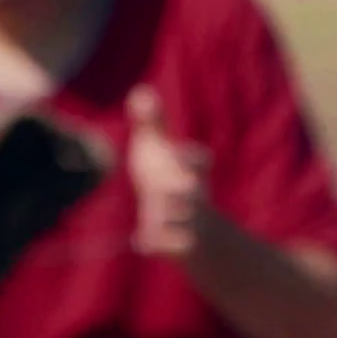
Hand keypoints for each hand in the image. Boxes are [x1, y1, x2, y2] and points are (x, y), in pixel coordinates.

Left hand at [127, 85, 211, 258]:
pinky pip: (164, 246)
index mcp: (190, 171)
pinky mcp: (177, 246)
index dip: (191, 157)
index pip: (197, 161)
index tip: (175, 152)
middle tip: (164, 187)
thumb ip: (150, 122)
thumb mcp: (160, 150)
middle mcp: (193, 196)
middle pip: (187, 191)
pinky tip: (139, 241)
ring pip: (177, 219)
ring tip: (155, 211)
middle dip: (176, 188)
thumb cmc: (170, 181)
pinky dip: (152, 243)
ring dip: (163, 215)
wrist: (193, 230)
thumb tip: (140, 91)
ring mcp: (187, 223)